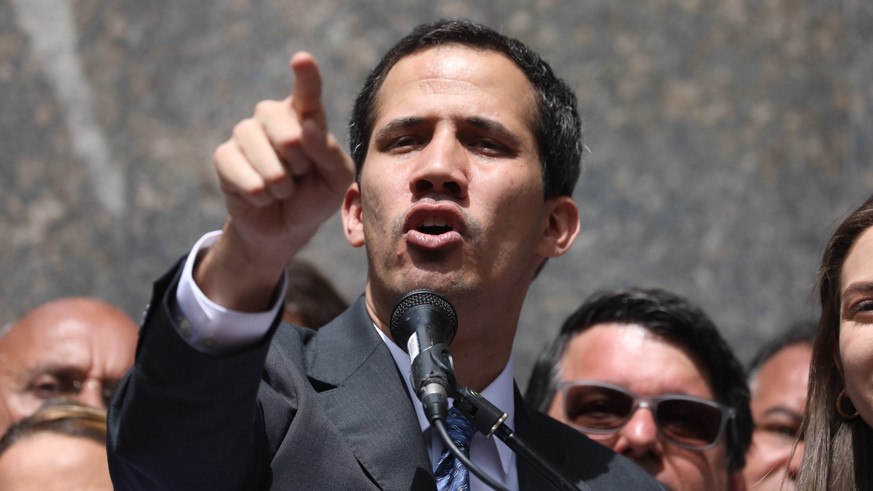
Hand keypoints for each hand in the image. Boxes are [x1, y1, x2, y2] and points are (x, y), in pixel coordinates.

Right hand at [198, 52, 354, 309]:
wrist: (286, 227)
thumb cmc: (315, 196)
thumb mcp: (336, 178)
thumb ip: (329, 152)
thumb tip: (307, 127)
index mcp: (305, 115)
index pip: (306, 92)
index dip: (305, 76)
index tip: (302, 60)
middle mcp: (273, 117)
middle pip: (288, 131)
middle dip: (300, 164)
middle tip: (301, 175)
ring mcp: (245, 133)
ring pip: (265, 156)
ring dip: (280, 184)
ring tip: (282, 188)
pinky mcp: (225, 156)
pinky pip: (243, 175)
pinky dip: (259, 195)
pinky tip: (261, 196)